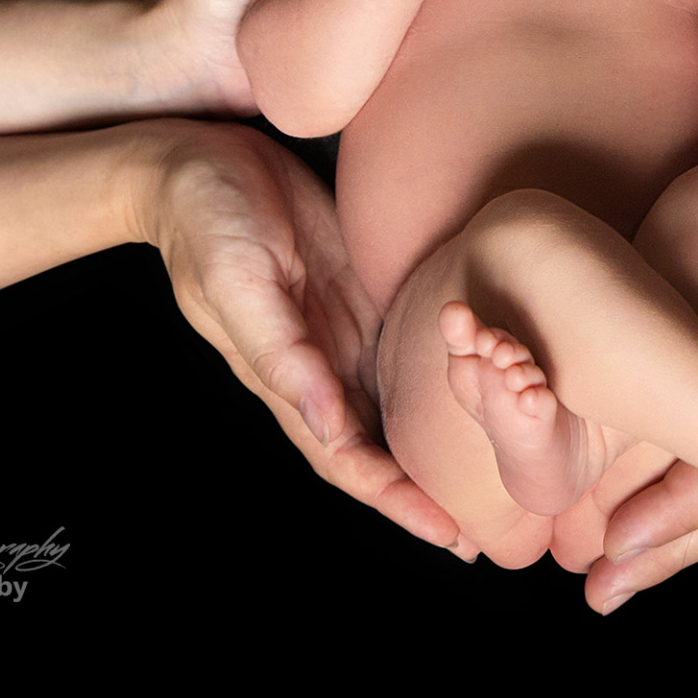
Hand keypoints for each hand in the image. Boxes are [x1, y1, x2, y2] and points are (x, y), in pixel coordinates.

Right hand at [142, 119, 469, 556]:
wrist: (202, 163)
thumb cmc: (208, 220)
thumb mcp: (238, 282)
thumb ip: (281, 354)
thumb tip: (327, 424)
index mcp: (289, 378)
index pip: (348, 460)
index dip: (395, 500)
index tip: (446, 534)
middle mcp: (323, 366)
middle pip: (382, 447)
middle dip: (426, 491)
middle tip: (490, 530)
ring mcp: (345, 331)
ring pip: (397, 406)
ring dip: (437, 446)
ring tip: (496, 475)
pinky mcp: (363, 293)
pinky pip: (406, 348)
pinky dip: (439, 379)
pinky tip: (478, 391)